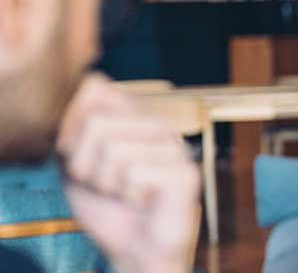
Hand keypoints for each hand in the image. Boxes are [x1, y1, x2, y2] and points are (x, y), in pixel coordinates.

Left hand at [57, 74, 200, 272]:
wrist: (135, 249)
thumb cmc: (107, 206)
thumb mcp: (74, 163)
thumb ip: (71, 128)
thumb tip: (84, 91)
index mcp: (133, 117)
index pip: (96, 88)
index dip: (73, 129)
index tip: (79, 159)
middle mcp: (157, 125)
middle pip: (98, 121)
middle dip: (86, 163)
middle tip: (104, 183)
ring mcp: (175, 147)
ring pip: (115, 149)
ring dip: (107, 183)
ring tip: (123, 193)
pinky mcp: (186, 172)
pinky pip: (135, 172)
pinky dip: (128, 195)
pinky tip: (142, 201)